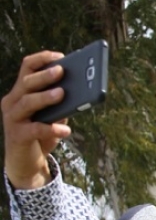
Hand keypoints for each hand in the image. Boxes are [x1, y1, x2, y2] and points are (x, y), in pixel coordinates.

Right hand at [2, 51, 71, 188]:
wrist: (27, 163)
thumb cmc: (41, 135)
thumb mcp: (53, 117)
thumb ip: (61, 105)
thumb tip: (78, 92)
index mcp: (21, 92)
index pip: (26, 68)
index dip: (42, 59)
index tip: (60, 56)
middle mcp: (12, 101)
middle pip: (27, 82)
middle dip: (45, 76)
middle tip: (61, 71)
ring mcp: (12, 118)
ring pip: (27, 102)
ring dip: (46, 97)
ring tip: (62, 93)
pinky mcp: (17, 135)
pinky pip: (34, 129)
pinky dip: (51, 128)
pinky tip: (66, 131)